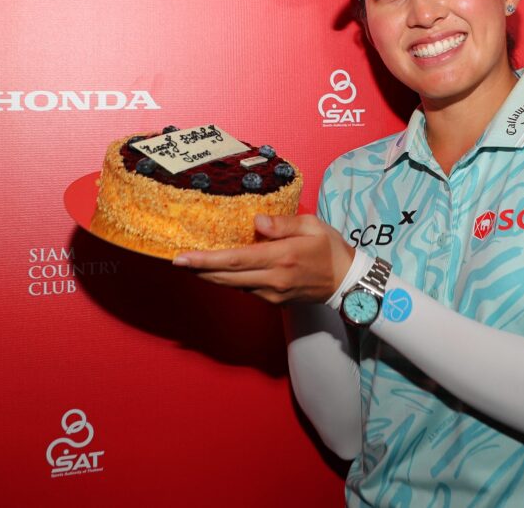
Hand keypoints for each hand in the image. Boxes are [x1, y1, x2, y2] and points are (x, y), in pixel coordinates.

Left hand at [172, 214, 353, 303]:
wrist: (346, 282)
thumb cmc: (330, 249)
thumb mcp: (312, 226)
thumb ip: (282, 223)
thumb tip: (257, 222)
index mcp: (281, 258)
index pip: (236, 260)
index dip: (206, 260)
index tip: (183, 258)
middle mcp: (273, 280)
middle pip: (226, 277)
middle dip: (199, 270)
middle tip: (177, 260)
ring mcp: (272, 294)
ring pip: (232, 286)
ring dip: (210, 276)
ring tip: (192, 264)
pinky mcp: (273, 301)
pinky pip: (244, 289)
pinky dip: (228, 280)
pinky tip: (219, 271)